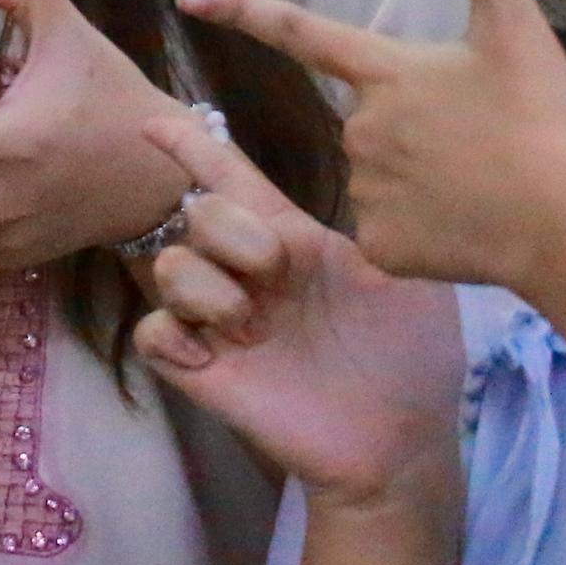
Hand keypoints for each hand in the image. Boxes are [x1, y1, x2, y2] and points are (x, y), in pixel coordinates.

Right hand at [133, 111, 464, 509]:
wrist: (400, 441)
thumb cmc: (412, 358)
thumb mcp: (407, 277)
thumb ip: (378, 222)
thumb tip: (366, 168)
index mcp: (294, 240)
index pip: (232, 180)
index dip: (195, 148)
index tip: (155, 123)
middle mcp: (249, 274)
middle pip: (199, 213)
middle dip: (231, 231)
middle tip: (275, 274)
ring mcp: (222, 323)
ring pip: (169, 266)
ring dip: (209, 287)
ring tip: (253, 326)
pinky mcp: (204, 372)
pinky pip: (153, 334)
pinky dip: (174, 333)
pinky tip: (213, 351)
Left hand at [179, 0, 565, 290]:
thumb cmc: (544, 119)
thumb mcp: (515, 26)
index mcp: (387, 72)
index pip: (300, 32)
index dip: (242, 11)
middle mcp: (361, 128)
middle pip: (367, 121)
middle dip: (414, 130)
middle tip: (481, 141)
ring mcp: (365, 189)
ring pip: (381, 179)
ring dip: (420, 180)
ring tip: (482, 185)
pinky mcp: (377, 245)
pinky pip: (390, 233)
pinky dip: (424, 232)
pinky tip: (467, 229)